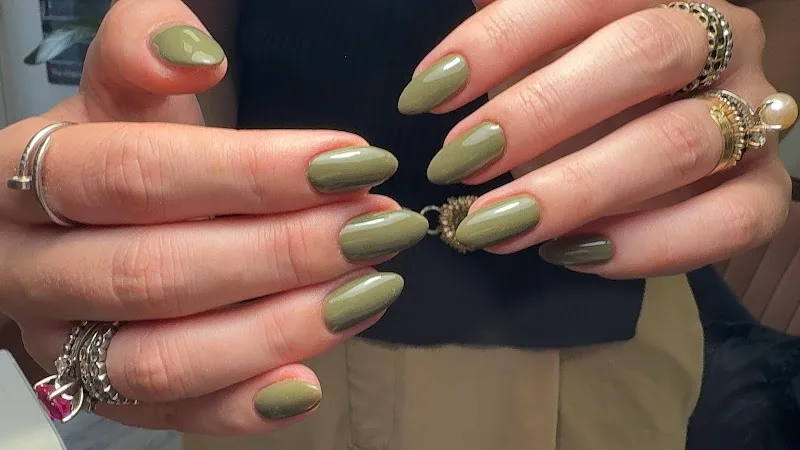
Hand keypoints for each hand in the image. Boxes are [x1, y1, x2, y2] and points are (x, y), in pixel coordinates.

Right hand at [0, 0, 423, 433]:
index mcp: (23, 179)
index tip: (351, 161)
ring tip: (368, 291)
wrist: (71, 230)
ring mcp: (66, 345)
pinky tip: (309, 383)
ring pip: (163, 358)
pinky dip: (243, 408)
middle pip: (155, 272)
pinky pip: (172, 416)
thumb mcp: (120, 95)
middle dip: (282, 253)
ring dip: (277, 330)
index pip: (134, 175)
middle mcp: (31, 272)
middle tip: (377, 227)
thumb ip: (143, 51)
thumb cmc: (113, 155)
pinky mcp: (107, 396)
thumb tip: (193, 51)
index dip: (248, 172)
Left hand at [399, 0, 794, 277]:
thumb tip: (436, 62)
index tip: (425, 94)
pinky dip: (647, 245)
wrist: (643, 152)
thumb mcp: (538, 57)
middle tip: (458, 163)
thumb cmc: (574, 95)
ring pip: (681, 142)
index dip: (501, 39)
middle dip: (538, 112)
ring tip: (493, 225)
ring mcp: (752, 116)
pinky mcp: (764, 192)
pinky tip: (570, 254)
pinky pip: (730, 222)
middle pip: (644, 54)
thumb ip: (506, 45)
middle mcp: (720, 38)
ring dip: (576, 189)